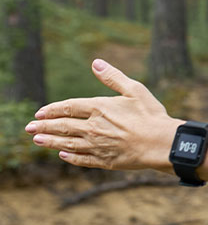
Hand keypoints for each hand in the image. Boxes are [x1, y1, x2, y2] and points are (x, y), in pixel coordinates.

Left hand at [25, 59, 179, 170]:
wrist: (162, 143)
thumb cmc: (151, 114)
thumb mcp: (134, 89)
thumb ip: (113, 77)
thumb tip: (96, 63)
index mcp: (99, 108)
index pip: (68, 107)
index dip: (52, 110)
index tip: (40, 113)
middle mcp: (93, 127)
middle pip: (62, 126)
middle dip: (44, 127)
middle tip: (29, 128)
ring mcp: (97, 146)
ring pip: (67, 144)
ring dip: (50, 142)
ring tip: (37, 141)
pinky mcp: (105, 161)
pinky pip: (82, 159)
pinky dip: (70, 157)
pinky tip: (62, 155)